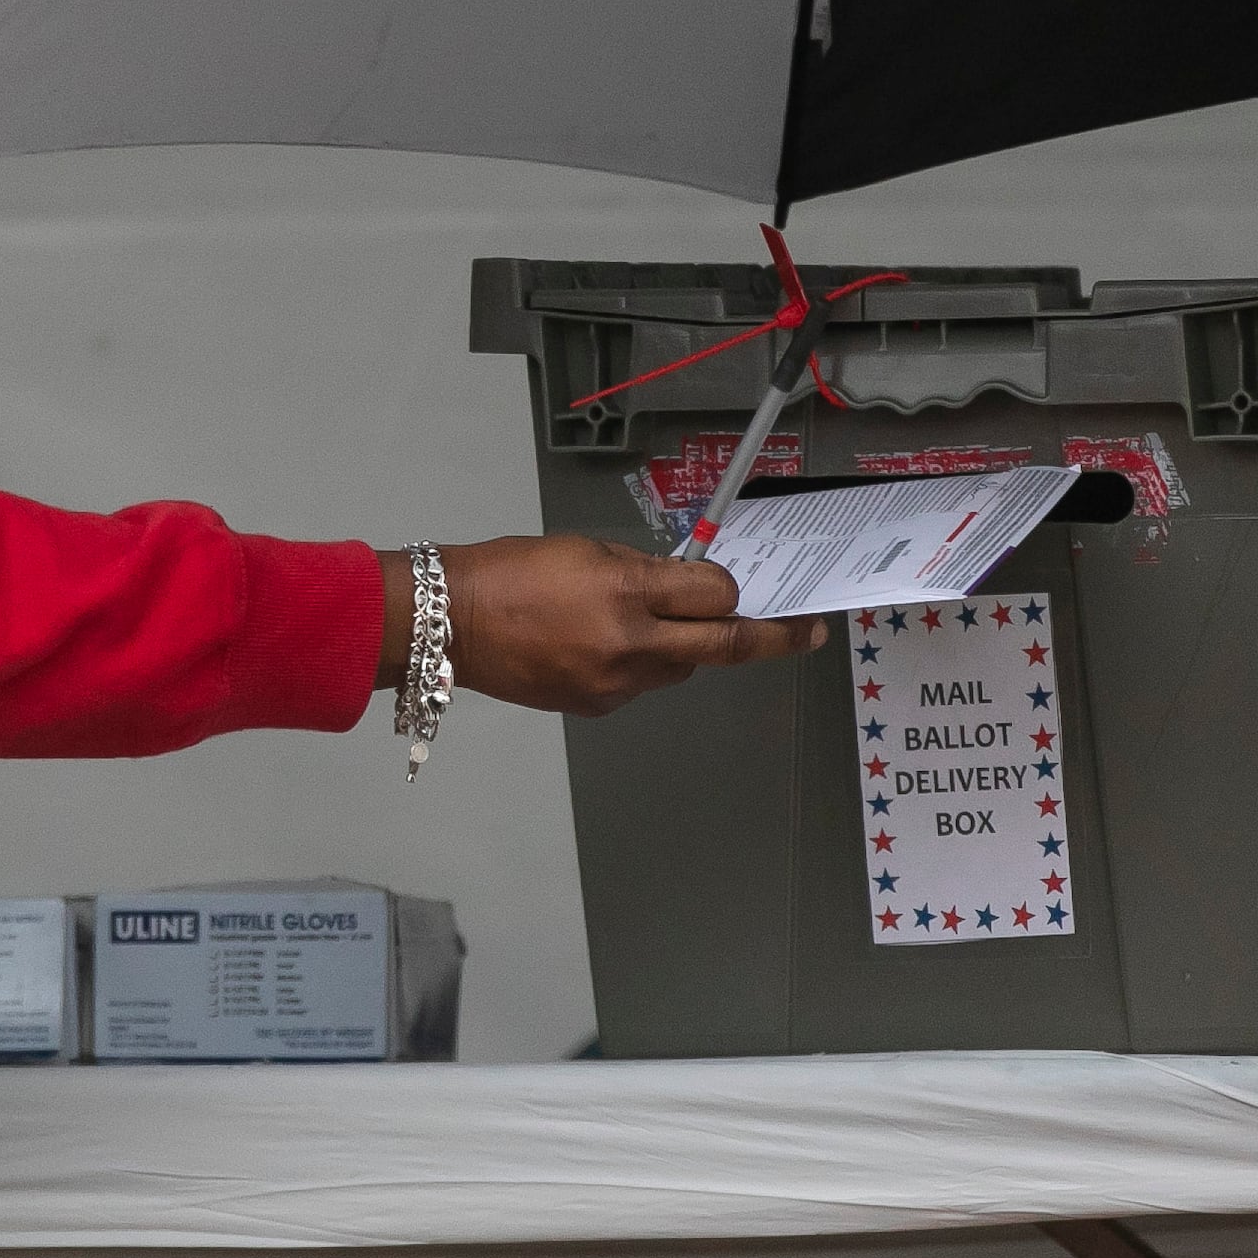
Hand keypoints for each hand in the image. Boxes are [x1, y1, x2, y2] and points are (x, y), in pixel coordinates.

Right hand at [392, 535, 828, 718]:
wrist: (450, 624)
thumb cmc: (512, 572)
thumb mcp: (585, 552)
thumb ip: (645, 571)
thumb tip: (688, 586)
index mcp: (626, 593)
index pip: (715, 597)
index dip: (737, 593)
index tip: (758, 593)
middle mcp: (629, 645)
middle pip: (721, 647)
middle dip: (771, 638)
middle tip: (807, 633)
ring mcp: (614, 684)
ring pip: (680, 668)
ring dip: (687, 647)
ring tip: (655, 624)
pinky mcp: (596, 705)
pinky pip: (641, 684)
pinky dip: (642, 663)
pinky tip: (607, 644)